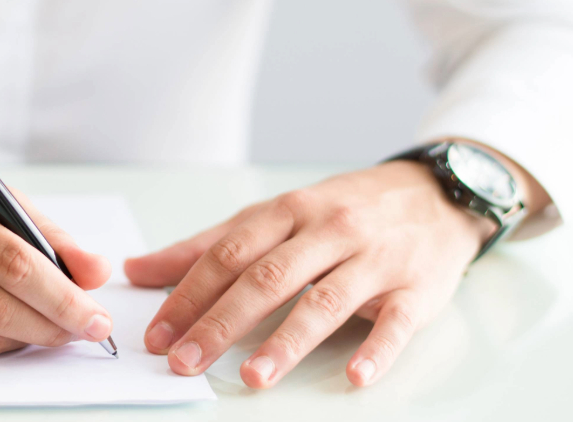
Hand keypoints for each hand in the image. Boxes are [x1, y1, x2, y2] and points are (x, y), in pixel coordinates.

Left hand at [125, 161, 501, 387]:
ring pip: (325, 301)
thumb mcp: (275, 215)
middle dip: (221, 322)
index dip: (189, 294)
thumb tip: (137, 270)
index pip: (229, 254)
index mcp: (289, 211)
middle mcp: (329, 230)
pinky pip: (396, 322)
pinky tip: (354, 376)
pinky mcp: (417, 288)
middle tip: (185, 361)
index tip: (158, 333)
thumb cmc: (342, 209)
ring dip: (286, 341)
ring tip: (252, 377)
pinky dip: (377, 350)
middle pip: (267, 278)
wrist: (435, 194)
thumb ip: (208, 245)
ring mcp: (375, 259)